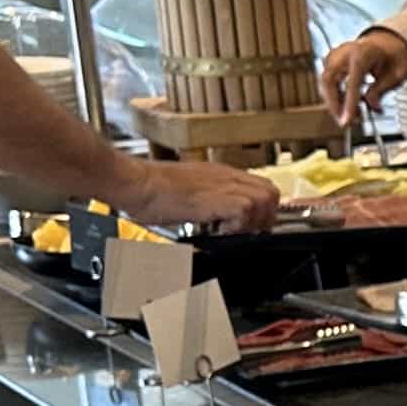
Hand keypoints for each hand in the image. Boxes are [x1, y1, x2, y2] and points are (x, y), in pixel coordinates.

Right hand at [113, 158, 282, 237]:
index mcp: (220, 174)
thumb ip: (206, 201)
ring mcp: (223, 185)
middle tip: (246, 231)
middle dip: (265, 216)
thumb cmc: (150, 189)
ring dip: (254, 221)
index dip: (262, 209)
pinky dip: (238, 225)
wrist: (135, 182)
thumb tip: (213, 219)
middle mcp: (226, 177)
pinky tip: (220, 230)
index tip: (251, 226)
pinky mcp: (216, 198)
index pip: (261, 188)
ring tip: (231, 230)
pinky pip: (246, 210)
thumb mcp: (187, 192)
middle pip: (271, 192)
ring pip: (265, 200)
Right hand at [319, 26, 406, 131]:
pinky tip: (346, 105)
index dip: (348, 103)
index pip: (352, 81)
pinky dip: (334, 96)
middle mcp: (345, 52)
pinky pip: (327, 81)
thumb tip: (372, 107)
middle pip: (329, 79)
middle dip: (334, 104)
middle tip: (344, 122)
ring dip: (334, 102)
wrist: (385, 43)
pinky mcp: (330, 61)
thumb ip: (382, 90)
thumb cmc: (392, 57)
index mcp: (363, 53)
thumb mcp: (396, 74)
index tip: (347, 120)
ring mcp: (335, 55)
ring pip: (325, 81)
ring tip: (350, 116)